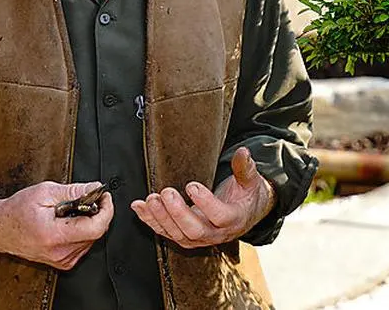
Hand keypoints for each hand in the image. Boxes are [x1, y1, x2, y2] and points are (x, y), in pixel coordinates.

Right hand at [0, 181, 113, 269]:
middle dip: (96, 212)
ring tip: (70, 212)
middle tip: (85, 199)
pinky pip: (83, 245)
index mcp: (55, 236)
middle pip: (96, 233)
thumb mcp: (45, 192)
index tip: (104, 197)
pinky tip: (68, 223)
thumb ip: (74, 191)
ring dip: (88, 222)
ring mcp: (61, 259)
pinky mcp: (62, 262)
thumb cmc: (16, 211)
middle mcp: (59, 252)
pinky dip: (82, 232)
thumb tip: (95, 189)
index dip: (106, 210)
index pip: (96, 228)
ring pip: (92, 239)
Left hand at [131, 147, 273, 248]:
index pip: (219, 216)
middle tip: (167, 193)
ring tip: (151, 199)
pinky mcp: (184, 236)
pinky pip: (165, 232)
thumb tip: (243, 151)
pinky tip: (139, 207)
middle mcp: (215, 233)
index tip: (192, 185)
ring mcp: (198, 237)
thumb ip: (245, 168)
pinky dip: (150, 220)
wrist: (244, 215)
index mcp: (233, 219)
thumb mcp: (250, 181)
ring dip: (160, 217)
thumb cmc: (246, 197)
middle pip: (194, 230)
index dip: (205, 203)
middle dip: (178, 212)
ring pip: (177, 234)